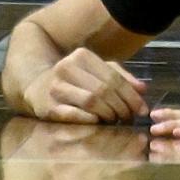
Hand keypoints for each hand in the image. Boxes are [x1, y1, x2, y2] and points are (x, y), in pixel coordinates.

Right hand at [21, 48, 147, 123]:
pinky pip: (73, 114)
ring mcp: (56, 87)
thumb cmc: (73, 79)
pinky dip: (90, 120)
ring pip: (90, 101)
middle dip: (121, 106)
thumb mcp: (96, 71)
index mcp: (82, 56)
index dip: (130, 95)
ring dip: (108, 114)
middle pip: (103, 89)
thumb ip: (120, 77)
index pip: (113, 77)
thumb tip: (143, 89)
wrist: (36, 85)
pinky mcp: (47, 106)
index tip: (142, 109)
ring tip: (116, 121)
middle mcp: (67, 67)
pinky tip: (99, 123)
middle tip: (130, 118)